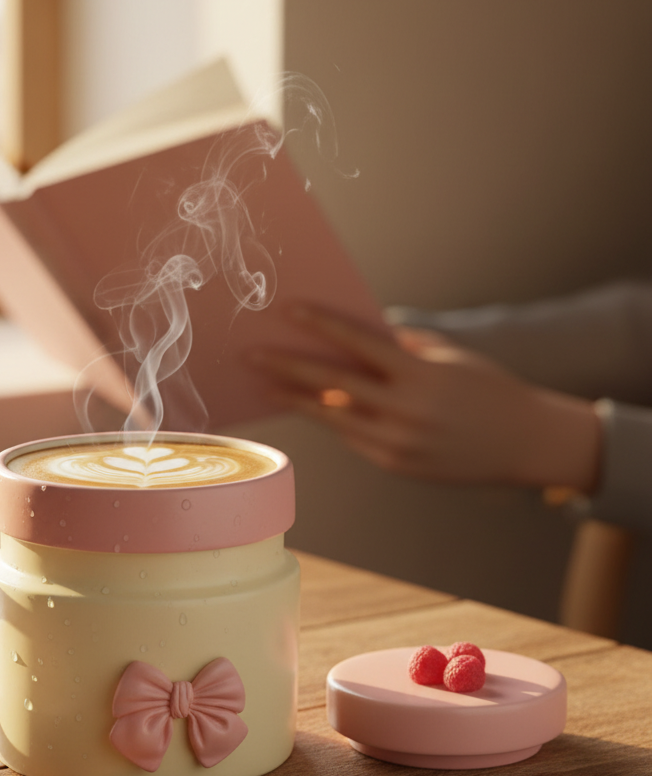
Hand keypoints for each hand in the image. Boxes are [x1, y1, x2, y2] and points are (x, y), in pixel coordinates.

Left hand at [249, 305, 601, 492]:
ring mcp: (398, 444)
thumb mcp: (448, 358)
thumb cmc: (489, 390)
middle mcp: (406, 412)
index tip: (287, 310)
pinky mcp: (395, 465)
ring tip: (266, 386)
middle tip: (250, 355)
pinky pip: (353, 438)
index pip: (359, 343)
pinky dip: (332, 421)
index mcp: (421, 375)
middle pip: (332, 385)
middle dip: (286, 368)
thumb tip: (356, 332)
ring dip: (296, 400)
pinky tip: (309, 407)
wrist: (526, 444)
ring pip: (333, 418)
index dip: (320, 325)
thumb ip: (401, 347)